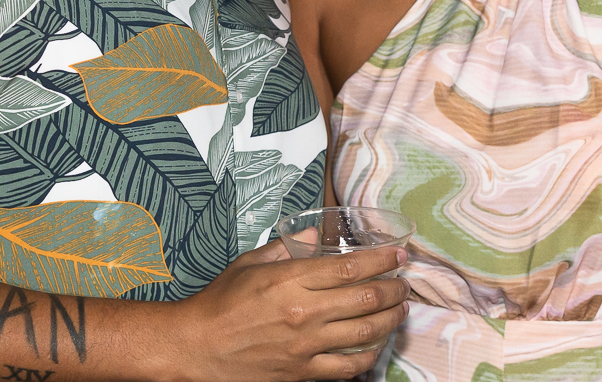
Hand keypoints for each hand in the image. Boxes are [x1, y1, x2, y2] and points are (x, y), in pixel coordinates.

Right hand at [165, 238, 410, 381]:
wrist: (196, 347)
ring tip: (400, 310)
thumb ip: (286, 246)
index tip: (398, 255)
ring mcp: (306, 345)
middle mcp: (304, 311)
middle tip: (405, 283)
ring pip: (366, 332)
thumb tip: (315, 233)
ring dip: (391, 319)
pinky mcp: (303, 372)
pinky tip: (377, 344)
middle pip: (367, 297)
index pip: (351, 266)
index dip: (382, 259)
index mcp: (290, 279)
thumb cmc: (220, 303)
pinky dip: (370, 355)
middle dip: (395, 288)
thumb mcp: (250, 263)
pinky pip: (349, 366)